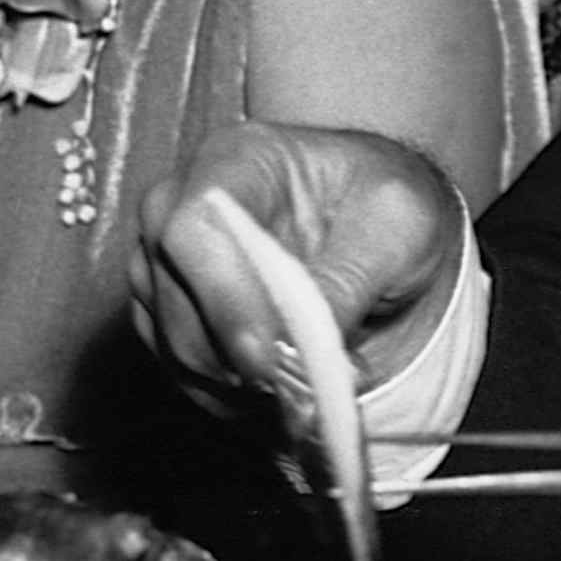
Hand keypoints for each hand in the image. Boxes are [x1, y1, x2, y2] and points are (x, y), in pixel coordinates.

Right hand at [132, 120, 466, 396]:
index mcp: (235, 160)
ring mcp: (163, 263)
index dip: (223, 299)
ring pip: (177, 347)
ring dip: (247, 386)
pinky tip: (290, 390)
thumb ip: (349, 278)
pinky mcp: (167, 316)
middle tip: (313, 390)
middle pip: (174, 296)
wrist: (372, 224)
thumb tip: (303, 347)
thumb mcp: (397, 222)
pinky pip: (185, 375)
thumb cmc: (382, 203)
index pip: (196, 227)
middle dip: (241, 358)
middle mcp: (179, 206)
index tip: (268, 359)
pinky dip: (238, 400)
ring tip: (319, 383)